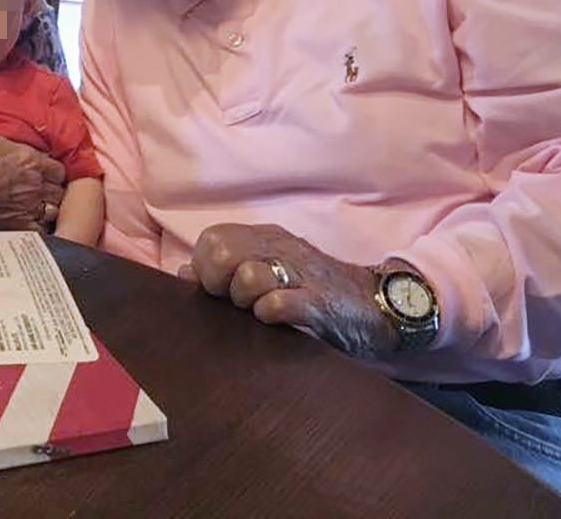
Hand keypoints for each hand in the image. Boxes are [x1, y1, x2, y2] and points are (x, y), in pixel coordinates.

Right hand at [0, 137, 65, 230]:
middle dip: (52, 191)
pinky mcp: (17, 228)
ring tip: (35, 209)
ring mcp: (28, 208)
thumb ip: (18, 149)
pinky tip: (28, 225)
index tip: (45, 176)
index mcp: (32, 162)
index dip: (52, 173)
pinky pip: (41, 231)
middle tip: (41, 193)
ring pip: (53, 212)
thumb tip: (28, 153)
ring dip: (47, 210)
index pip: (59, 170)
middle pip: (59, 192)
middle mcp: (35, 186)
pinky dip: (38, 229)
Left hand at [180, 224, 396, 357]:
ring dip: (245, 301)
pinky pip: (279, 304)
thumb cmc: (314, 295)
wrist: (377, 308)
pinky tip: (276, 321)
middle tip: (234, 303)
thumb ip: (226, 272)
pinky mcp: (320, 304)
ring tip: (259, 312)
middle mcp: (282, 249)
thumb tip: (183, 273)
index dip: (204, 267)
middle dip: (218, 283)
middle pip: (223, 253)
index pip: (213, 238)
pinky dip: (271, 314)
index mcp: (266, 240)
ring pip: (248, 277)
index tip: (216, 290)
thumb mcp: (269, 275)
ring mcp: (302, 275)